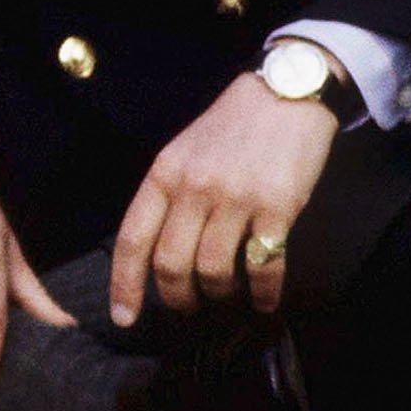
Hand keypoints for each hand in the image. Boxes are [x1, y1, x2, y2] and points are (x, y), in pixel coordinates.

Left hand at [105, 70, 338, 325]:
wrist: (286, 92)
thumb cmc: (232, 126)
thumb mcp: (184, 151)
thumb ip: (168, 194)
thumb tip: (152, 250)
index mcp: (165, 173)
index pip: (133, 238)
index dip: (124, 284)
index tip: (123, 318)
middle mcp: (195, 188)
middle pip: (171, 265)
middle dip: (176, 298)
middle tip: (188, 306)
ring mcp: (237, 199)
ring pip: (214, 271)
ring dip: (219, 294)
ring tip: (227, 294)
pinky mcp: (278, 208)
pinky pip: (264, 266)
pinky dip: (262, 293)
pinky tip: (264, 299)